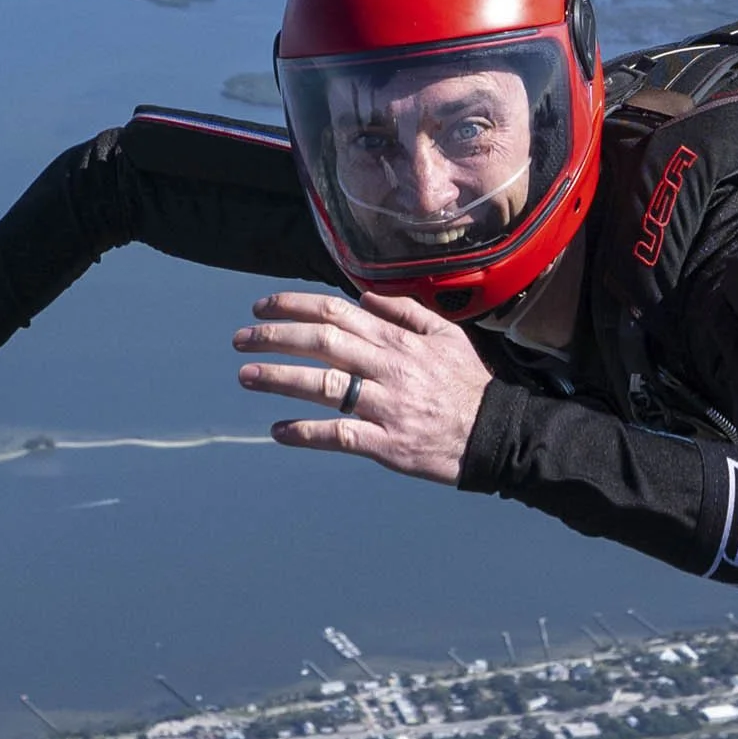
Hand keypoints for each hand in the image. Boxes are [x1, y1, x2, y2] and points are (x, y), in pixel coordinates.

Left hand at [233, 291, 492, 484]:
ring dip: (279, 379)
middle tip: (242, 340)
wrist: (495, 433)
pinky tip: (279, 431)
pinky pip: (338, 434)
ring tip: (247, 376)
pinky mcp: (385, 443)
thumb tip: (365, 295)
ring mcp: (385, 406)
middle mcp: (388, 368)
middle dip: (275, 337)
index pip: (337, 312)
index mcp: (399, 340)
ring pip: (323, 386)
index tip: (263, 307)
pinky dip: (305, 433)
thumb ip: (405, 312)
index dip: (294, 305)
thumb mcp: (447, 335)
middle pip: (322, 343)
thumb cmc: (468, 385)